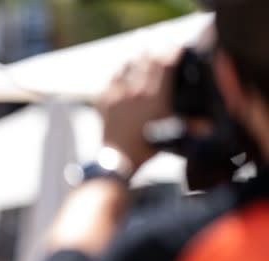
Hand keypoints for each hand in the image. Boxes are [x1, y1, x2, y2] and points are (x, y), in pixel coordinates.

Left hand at [98, 51, 180, 171]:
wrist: (117, 159)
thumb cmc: (147, 147)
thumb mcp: (171, 134)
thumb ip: (191, 126)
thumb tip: (209, 126)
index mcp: (155, 96)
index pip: (166, 63)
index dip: (174, 52)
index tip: (179, 48)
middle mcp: (136, 90)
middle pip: (147, 59)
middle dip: (157, 51)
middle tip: (162, 48)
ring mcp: (118, 94)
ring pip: (128, 65)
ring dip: (138, 58)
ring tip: (144, 54)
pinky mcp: (104, 100)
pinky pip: (112, 78)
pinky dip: (120, 71)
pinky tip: (124, 70)